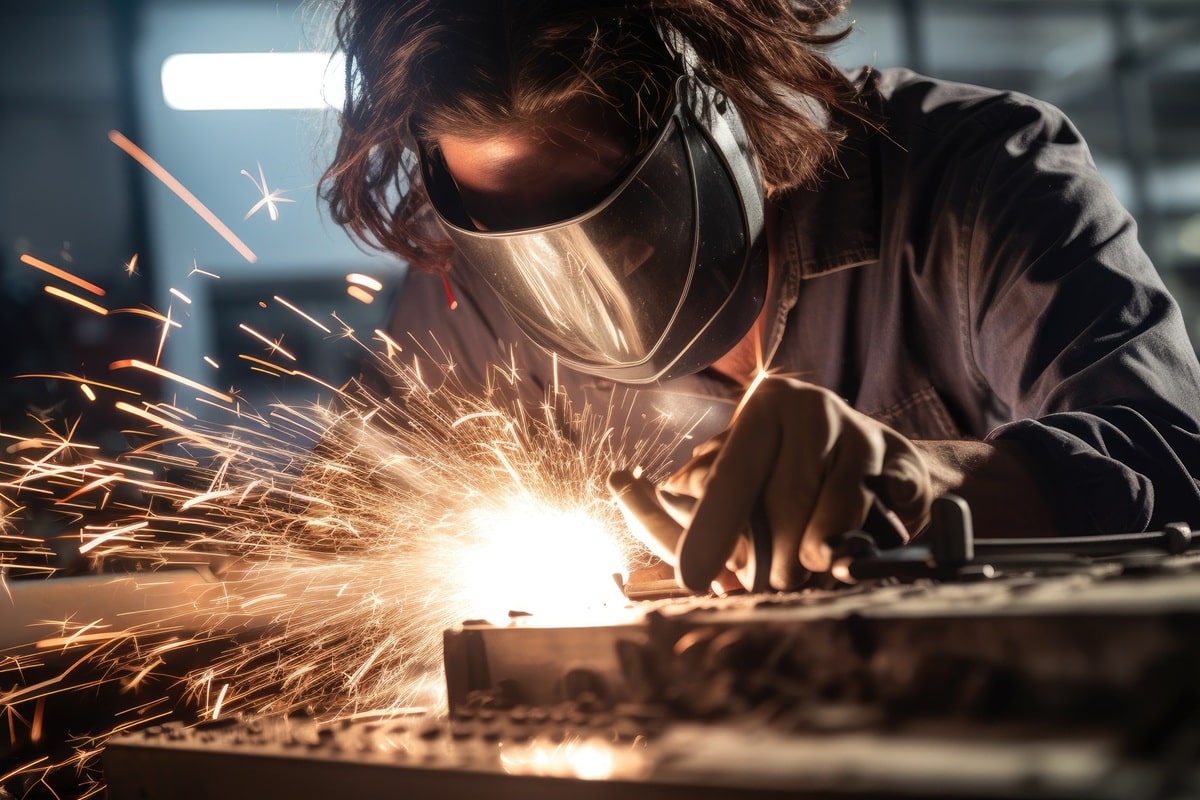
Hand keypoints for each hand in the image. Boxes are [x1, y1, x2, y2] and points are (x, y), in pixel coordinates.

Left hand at [612, 377, 932, 591]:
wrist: (883, 467)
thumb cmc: (791, 477)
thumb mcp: (738, 480)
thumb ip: (692, 494)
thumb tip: (642, 485)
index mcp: (764, 408)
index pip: (735, 471)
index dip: (716, 525)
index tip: (694, 573)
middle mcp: (812, 409)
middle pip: (785, 500)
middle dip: (772, 555)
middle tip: (766, 583)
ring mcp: (862, 434)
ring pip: (835, 512)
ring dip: (816, 554)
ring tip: (807, 568)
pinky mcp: (905, 465)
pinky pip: (881, 517)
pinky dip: (864, 545)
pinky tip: (853, 551)